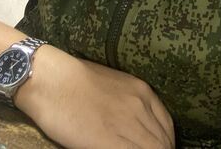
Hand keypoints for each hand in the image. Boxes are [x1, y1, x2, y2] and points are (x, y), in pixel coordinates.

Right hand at [15, 45, 174, 148]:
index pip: (166, 127)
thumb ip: (130, 103)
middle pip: (163, 142)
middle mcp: (140, 107)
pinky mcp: (110, 141)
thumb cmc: (76, 79)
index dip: (165, 143)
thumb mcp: (114, 85)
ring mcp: (127, 124)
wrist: (53, 80)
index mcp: (143, 92)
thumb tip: (136, 124)